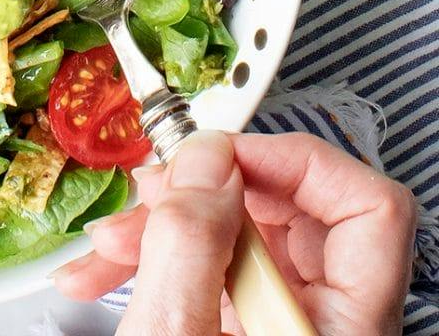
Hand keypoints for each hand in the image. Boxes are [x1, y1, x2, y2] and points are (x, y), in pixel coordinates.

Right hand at [54, 130, 416, 335]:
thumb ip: (192, 243)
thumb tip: (208, 159)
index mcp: (342, 333)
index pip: (367, 209)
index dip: (294, 163)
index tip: (221, 158)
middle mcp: (327, 329)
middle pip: (295, 214)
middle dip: (207, 192)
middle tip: (152, 195)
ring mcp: (284, 332)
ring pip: (244, 238)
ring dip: (167, 225)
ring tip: (109, 246)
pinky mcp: (247, 335)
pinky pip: (215, 271)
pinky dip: (161, 258)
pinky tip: (109, 272)